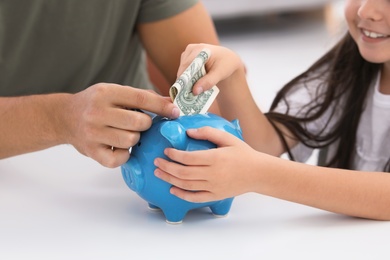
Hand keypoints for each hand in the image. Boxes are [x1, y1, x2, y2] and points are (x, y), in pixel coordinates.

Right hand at [63, 83, 179, 167]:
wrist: (64, 117)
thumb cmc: (96, 104)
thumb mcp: (115, 92)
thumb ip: (141, 97)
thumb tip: (170, 104)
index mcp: (106, 93)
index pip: (141, 98)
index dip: (162, 106)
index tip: (175, 112)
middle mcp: (97, 112)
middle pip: (139, 122)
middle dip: (146, 124)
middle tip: (139, 124)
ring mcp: (93, 133)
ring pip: (131, 140)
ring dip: (134, 139)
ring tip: (126, 133)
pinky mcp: (91, 151)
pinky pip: (119, 159)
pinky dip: (124, 155)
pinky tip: (118, 147)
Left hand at [154, 126, 258, 201]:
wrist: (258, 173)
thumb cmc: (243, 153)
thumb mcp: (228, 138)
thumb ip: (208, 133)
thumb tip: (188, 131)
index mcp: (215, 158)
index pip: (188, 158)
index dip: (174, 155)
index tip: (166, 151)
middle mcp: (213, 174)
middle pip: (183, 172)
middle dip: (166, 167)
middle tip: (156, 162)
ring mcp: (214, 187)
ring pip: (186, 185)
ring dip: (170, 179)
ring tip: (159, 174)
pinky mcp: (216, 196)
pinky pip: (195, 197)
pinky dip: (182, 195)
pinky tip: (173, 189)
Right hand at [178, 44, 243, 94]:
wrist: (228, 60)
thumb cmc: (226, 64)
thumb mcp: (220, 74)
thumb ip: (208, 82)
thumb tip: (195, 91)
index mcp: (199, 49)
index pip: (187, 66)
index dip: (184, 79)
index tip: (183, 93)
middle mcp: (191, 49)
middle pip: (183, 69)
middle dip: (185, 83)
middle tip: (186, 97)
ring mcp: (188, 54)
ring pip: (182, 72)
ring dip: (186, 83)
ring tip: (190, 94)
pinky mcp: (187, 60)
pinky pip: (184, 72)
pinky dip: (188, 80)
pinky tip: (192, 88)